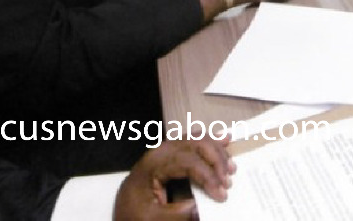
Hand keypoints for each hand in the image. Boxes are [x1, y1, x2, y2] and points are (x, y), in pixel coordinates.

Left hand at [113, 137, 234, 220]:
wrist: (122, 213)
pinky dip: (209, 140)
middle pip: (195, 144)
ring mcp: (165, 149)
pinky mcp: (169, 152)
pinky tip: (224, 139)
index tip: (221, 194)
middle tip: (228, 180)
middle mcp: (160, 151)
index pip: (188, 162)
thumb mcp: (152, 219)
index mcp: (154, 165)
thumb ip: (177, 214)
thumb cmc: (134, 215)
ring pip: (196, 139)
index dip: (208, 176)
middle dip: (216, 160)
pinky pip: (192, 140)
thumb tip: (200, 206)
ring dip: (216, 150)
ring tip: (231, 167)